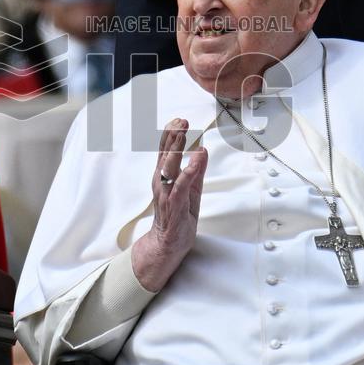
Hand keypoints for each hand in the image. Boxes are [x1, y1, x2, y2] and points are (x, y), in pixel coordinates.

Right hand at [131, 118, 207, 291]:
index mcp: (164, 177)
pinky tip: (193, 162)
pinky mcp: (173, 206)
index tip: (178, 119)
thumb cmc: (178, 216)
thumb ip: (196, 170)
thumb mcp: (192, 189)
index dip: (171, 134)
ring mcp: (166, 194)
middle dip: (172, 136)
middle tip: (181, 121)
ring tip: (183, 134)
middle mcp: (161, 183)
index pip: (165, 151)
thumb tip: (202, 150)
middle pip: (165, 155)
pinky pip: (180, 187)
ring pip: (169, 168)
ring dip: (176, 149)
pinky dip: (187, 173)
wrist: (168, 244)